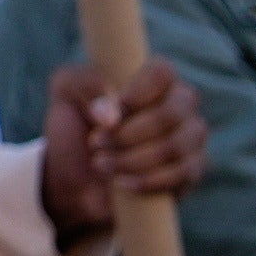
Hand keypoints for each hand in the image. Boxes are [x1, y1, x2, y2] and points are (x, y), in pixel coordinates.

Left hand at [37, 58, 209, 234]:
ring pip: (176, 146)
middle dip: (128, 134)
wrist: (74, 178)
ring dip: (132, 159)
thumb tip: (111, 115)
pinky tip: (121, 183)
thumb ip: (84, 85)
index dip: (138, 92)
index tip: (111, 114)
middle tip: (95, 143)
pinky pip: (182, 174)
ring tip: (100, 164)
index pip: (163, 72)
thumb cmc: (76, 126)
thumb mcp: (65, 92)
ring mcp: (190, 138)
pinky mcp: (190, 171)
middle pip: (173, 113)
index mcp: (153, 78)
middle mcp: (179, 104)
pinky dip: (147, 181)